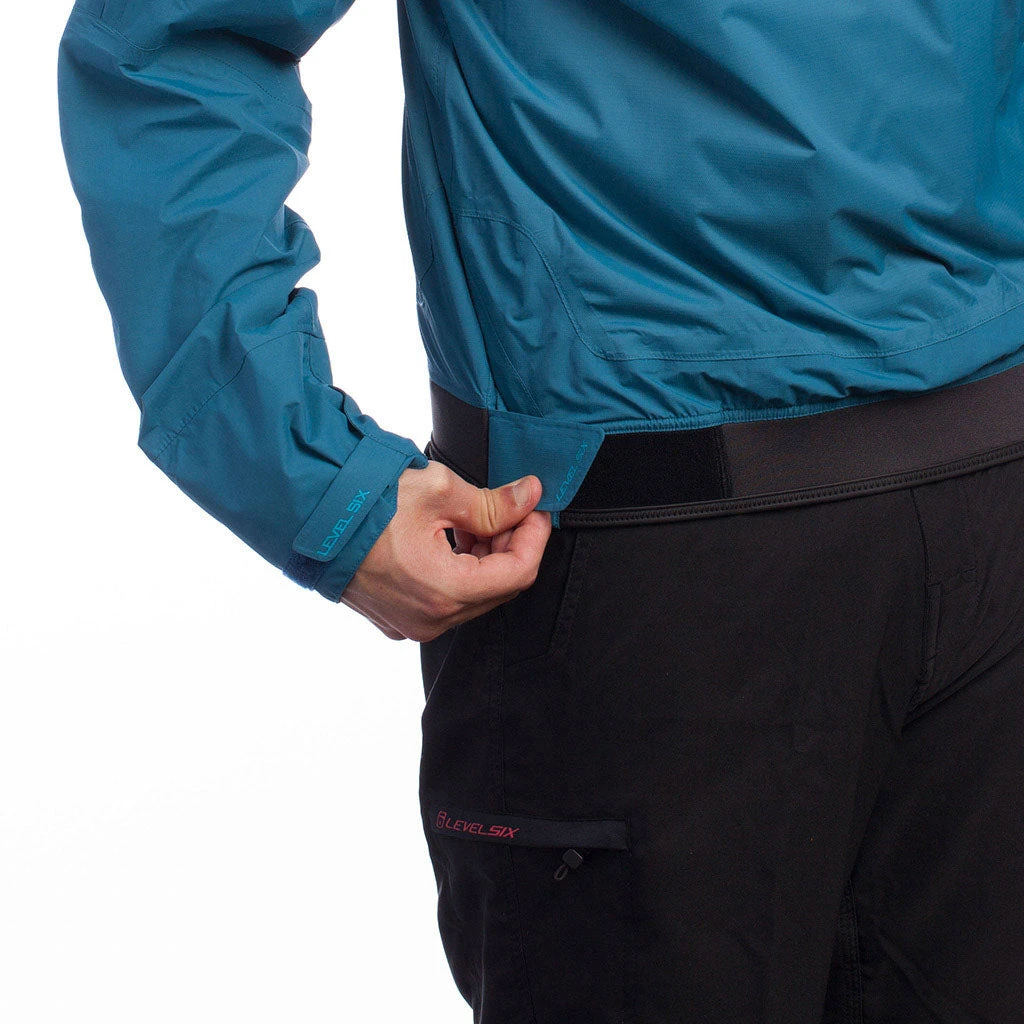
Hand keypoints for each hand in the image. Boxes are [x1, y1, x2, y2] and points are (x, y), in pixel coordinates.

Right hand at [338, 460, 550, 640]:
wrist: (306, 516)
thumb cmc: (363, 502)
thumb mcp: (438, 492)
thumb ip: (492, 503)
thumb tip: (528, 497)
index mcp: (445, 593)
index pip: (518, 573)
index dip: (534, 537)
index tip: (535, 508)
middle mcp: (430, 620)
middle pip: (498, 588)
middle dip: (511, 545)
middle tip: (509, 508)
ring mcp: (410, 622)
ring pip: (472, 595)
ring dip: (485, 557)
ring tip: (475, 518)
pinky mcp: (396, 617)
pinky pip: (445, 600)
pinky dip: (459, 570)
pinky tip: (452, 537)